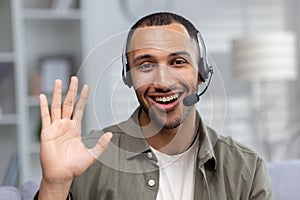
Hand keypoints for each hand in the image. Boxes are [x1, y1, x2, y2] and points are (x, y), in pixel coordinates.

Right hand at [38, 77, 111, 198]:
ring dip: (57, 93)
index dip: (83, 97)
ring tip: (58, 81)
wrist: (61, 175)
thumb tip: (110, 134)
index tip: (85, 87)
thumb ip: (101, 144)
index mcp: (75, 128)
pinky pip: (44, 116)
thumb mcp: (92, 154)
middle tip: (74, 78)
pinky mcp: (46, 132)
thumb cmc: (74, 166)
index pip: (80, 108)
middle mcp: (65, 125)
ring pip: (56, 106)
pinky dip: (43, 106)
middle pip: (68, 103)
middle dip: (71, 90)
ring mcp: (55, 127)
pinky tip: (42, 96)